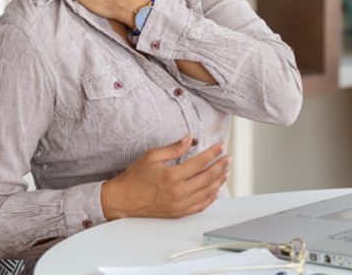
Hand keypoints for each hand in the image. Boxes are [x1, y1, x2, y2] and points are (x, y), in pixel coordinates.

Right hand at [100, 135, 229, 219]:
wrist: (123, 200)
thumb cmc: (135, 178)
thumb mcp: (152, 156)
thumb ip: (173, 148)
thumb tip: (189, 138)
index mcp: (172, 176)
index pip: (200, 162)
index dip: (213, 153)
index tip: (221, 147)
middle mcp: (178, 192)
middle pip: (208, 177)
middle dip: (221, 166)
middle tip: (228, 158)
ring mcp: (179, 204)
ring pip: (208, 192)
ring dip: (219, 181)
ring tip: (226, 171)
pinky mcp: (178, 213)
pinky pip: (201, 206)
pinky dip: (211, 197)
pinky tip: (215, 190)